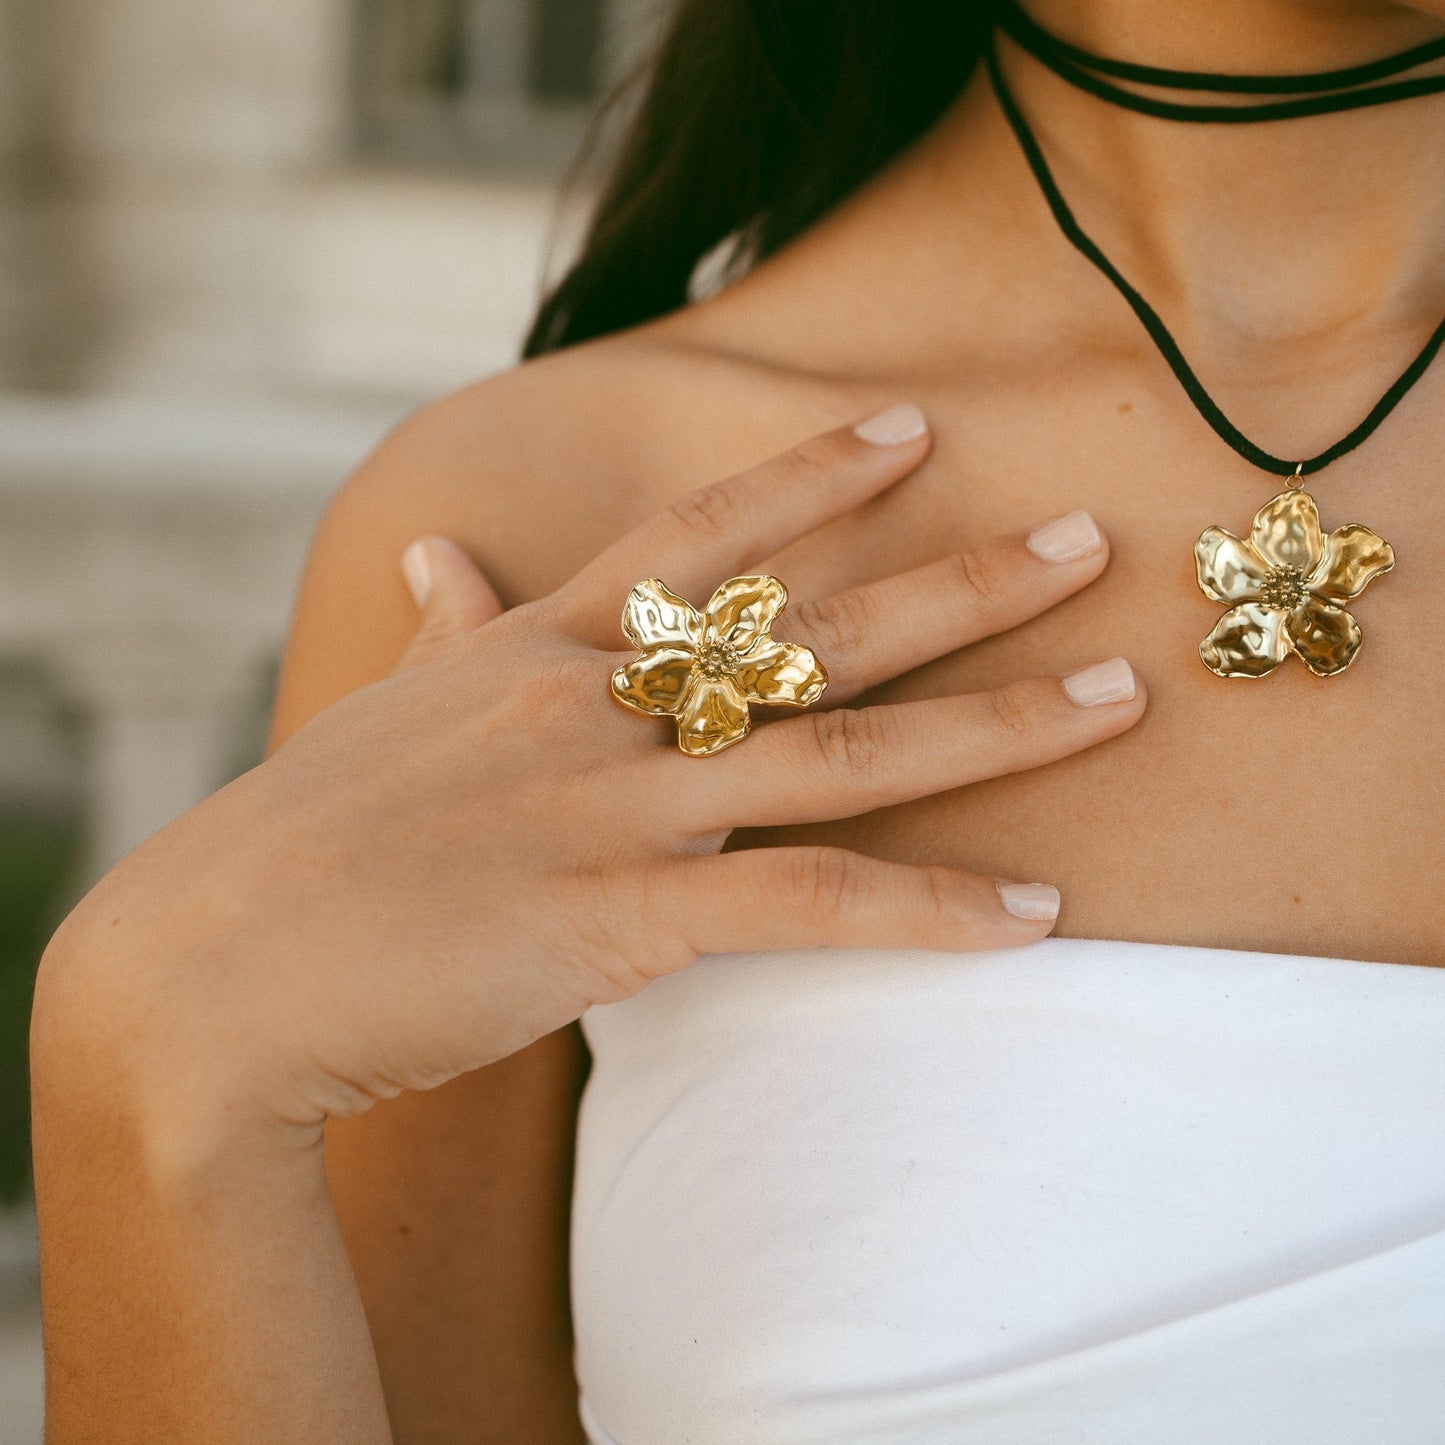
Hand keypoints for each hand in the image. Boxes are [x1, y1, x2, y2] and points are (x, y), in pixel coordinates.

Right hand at [40, 405, 1145, 1148]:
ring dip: (997, 724)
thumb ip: (448, 630)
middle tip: (1091, 541)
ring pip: (843, 747)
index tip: (916, 429)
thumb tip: (438, 555)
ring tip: (1118, 697)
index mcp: (543, 644)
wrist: (217, 971)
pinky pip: (811, 903)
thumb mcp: (388, 710)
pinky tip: (1033, 912)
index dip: (816, 476)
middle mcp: (598, 704)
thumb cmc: (308, 840)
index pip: (704, 535)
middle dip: (963, 580)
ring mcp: (616, 805)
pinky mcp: (623, 916)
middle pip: (816, 625)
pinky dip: (929, 909)